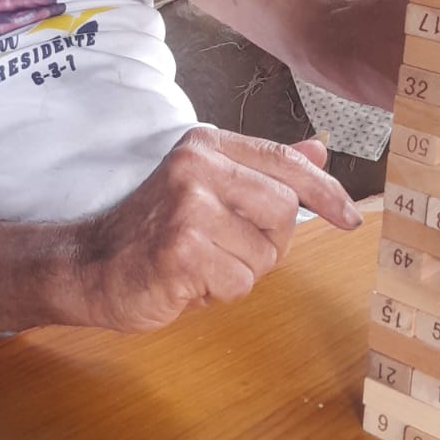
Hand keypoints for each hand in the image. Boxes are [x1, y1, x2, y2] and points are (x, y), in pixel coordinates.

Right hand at [74, 127, 360, 331]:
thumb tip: (319, 151)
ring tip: (200, 265)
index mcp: (206, 145)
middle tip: (226, 249)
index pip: (285, 162)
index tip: (350, 216)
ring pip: (265, 255)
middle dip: (268, 243)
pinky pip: (238, 284)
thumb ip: (262, 169)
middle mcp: (196, 167)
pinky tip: (186, 282)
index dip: (326, 191)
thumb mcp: (206, 187)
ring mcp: (187, 208)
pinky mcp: (180, 251)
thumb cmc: (152, 231)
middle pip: (284, 211)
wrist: (89, 265)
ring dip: (239, 273)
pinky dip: (218, 294)